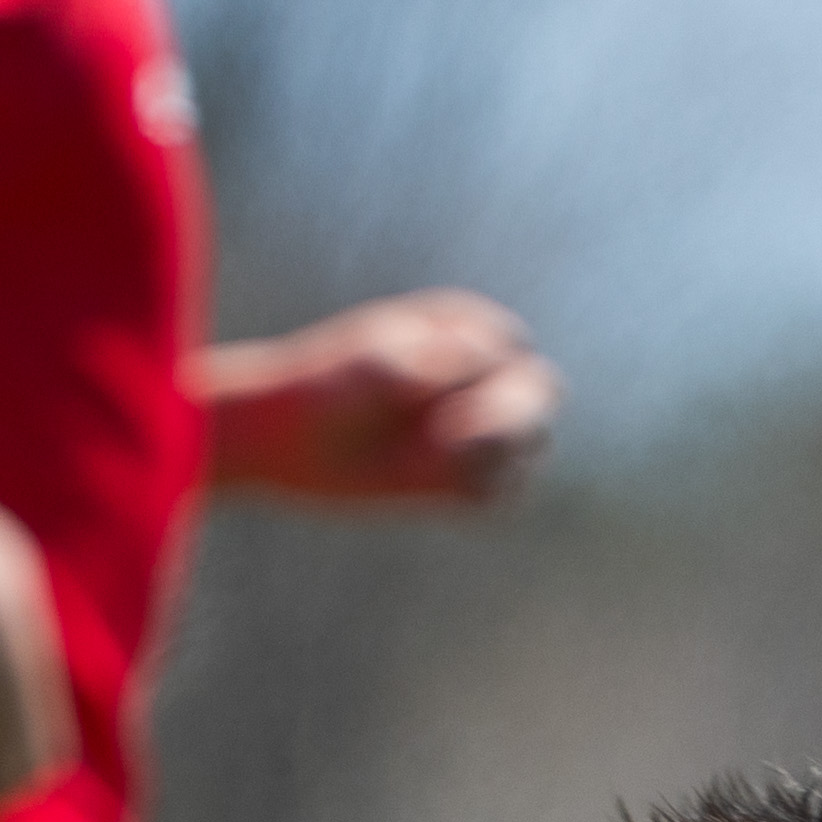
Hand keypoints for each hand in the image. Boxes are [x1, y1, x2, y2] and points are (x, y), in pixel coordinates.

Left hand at [202, 288, 559, 501]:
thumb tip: (488, 371)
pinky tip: (427, 484)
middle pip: (541, 395)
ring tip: (428, 461)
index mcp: (466, 327)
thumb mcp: (374, 365)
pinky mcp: (465, 478)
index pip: (512, 350)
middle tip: (449, 442)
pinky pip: (501, 494)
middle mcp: (482, 374)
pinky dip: (478, 492)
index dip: (484, 374)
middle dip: (507, 420)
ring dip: (493, 458)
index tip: (430, 391)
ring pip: (529, 446)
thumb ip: (435, 364)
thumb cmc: (325, 387)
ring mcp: (478, 426)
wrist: (281, 439)